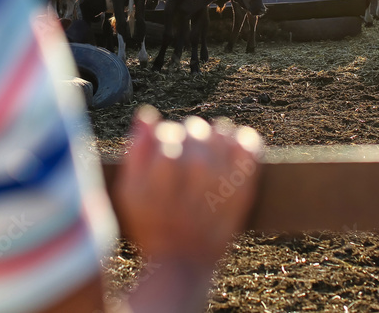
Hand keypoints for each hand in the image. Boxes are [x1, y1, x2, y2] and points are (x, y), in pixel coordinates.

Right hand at [114, 106, 262, 266]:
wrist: (184, 262)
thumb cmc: (151, 225)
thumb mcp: (129, 193)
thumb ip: (136, 152)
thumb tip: (147, 116)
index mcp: (165, 171)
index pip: (169, 132)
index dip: (164, 139)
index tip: (163, 154)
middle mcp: (198, 171)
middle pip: (195, 130)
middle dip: (187, 139)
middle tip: (183, 158)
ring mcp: (225, 178)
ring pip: (222, 131)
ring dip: (212, 138)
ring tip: (205, 155)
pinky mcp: (244, 185)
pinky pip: (250, 145)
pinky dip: (242, 139)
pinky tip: (230, 146)